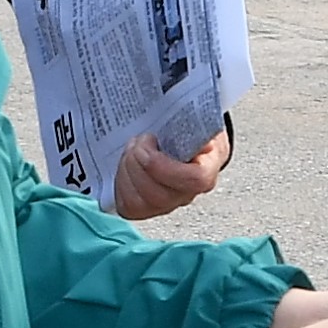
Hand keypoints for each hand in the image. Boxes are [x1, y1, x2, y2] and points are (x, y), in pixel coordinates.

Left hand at [108, 124, 233, 220]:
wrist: (180, 138)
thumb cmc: (186, 129)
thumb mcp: (195, 117)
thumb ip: (193, 120)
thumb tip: (188, 117)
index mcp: (206, 169)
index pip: (194, 181)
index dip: (165, 166)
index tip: (151, 141)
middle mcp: (188, 194)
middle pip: (159, 196)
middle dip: (139, 164)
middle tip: (139, 141)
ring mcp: (166, 205)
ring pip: (140, 203)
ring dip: (128, 171)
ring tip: (133, 150)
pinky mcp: (145, 209)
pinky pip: (128, 207)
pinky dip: (120, 184)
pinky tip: (127, 166)